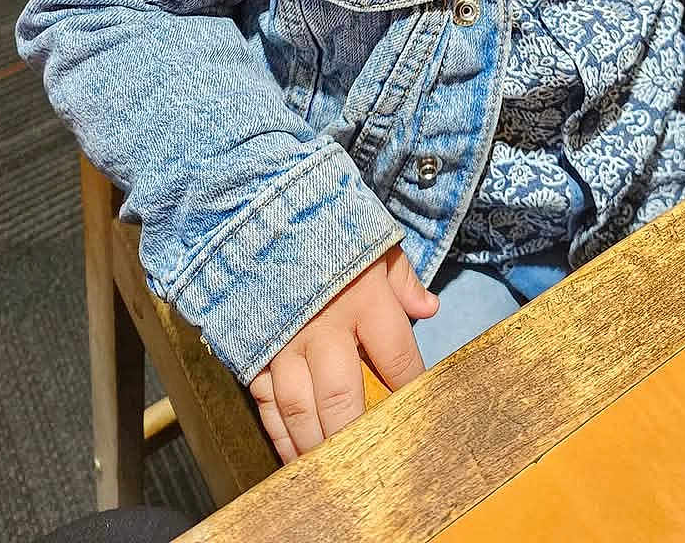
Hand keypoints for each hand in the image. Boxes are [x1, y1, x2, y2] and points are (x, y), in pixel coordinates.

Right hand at [249, 245, 437, 461]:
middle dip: (356, 436)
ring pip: (300, 407)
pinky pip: (266, 402)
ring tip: (332, 472)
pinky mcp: (254, 349)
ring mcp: (284, 340)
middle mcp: (323, 325)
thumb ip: (402, 279)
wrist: (258, 212)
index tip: (418, 416)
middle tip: (369, 468)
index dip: (410, 390)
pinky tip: (294, 457)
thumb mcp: (373, 241)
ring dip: (317, 445)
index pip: (397, 357)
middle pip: (343, 396)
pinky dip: (279, 434)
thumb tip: (430, 309)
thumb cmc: (327, 229)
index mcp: (363, 297)